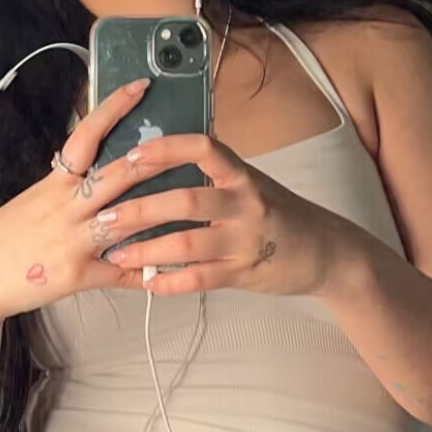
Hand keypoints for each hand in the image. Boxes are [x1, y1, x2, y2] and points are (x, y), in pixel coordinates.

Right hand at [0, 77, 177, 328]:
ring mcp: (73, 240)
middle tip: (189, 142)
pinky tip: (170, 271)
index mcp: (54, 183)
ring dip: (161, 211)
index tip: (140, 87)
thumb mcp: (33, 199)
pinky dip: (145, 271)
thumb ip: (64, 184)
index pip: (86, 135)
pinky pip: (119, 272)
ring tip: (194, 201)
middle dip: (156, 158)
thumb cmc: (5, 236)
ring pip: (126, 219)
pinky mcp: (76, 274)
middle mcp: (65, 206)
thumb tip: (88, 163)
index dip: (114, 108)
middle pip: (118, 174)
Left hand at [98, 130, 352, 297]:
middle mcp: (246, 203)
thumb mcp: (251, 185)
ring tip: (116, 254)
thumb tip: (155, 164)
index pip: (203, 149)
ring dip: (146, 250)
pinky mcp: (245, 274)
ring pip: (187, 244)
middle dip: (139, 210)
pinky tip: (148, 282)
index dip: (166, 149)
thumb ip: (212, 176)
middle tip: (103, 218)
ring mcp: (246, 240)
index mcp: (243, 175)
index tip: (131, 155)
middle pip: (185, 200)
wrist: (328, 252)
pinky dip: (170, 282)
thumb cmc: (280, 213)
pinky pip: (200, 279)